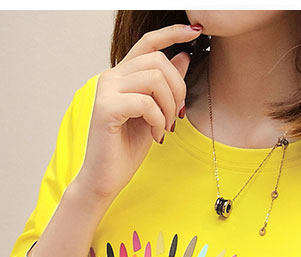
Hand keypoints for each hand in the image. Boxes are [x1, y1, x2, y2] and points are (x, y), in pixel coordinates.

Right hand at [73, 22, 200, 200]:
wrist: (105, 179)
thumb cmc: (125, 150)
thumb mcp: (154, 114)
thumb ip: (165, 86)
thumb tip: (184, 56)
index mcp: (122, 76)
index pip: (148, 42)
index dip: (172, 33)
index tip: (195, 32)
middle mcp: (112, 77)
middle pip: (157, 60)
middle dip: (178, 87)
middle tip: (178, 115)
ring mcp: (106, 90)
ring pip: (154, 79)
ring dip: (169, 106)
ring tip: (165, 127)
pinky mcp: (106, 108)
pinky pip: (146, 102)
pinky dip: (158, 120)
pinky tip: (156, 136)